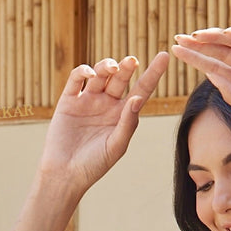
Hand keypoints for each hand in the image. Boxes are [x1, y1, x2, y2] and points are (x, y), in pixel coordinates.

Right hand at [40, 52, 169, 191]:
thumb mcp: (116, 145)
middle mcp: (107, 105)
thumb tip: (137, 98)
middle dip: (126, 68)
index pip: (141, 90)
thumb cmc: (95, 164)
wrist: (66, 173)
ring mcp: (88, 100)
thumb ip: (128, 123)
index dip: (153, 74)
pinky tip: (90, 73)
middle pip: (120, 79)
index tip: (164, 57)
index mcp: (122, 115)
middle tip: (132, 61)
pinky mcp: (69, 100)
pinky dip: (83, 72)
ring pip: (100, 75)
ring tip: (113, 67)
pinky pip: (77, 79)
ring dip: (106, 66)